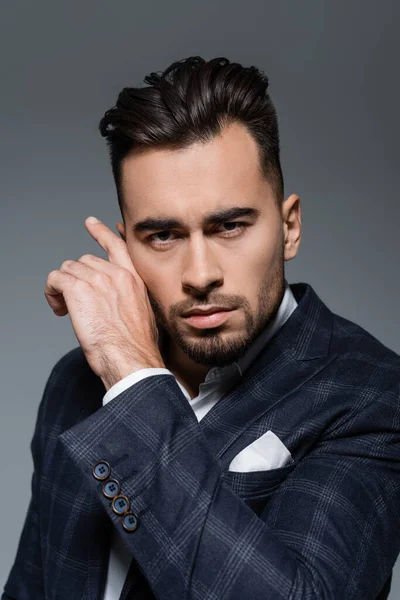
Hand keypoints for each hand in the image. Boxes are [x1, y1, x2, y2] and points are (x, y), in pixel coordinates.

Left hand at [44, 216, 164, 389]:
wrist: (129, 356)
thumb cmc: (136, 346)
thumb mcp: (143, 317)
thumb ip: (129, 302)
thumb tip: (116, 309)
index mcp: (133, 279)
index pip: (116, 246)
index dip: (101, 233)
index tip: (90, 223)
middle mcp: (116, 274)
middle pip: (84, 262)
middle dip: (76, 280)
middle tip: (75, 303)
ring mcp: (96, 279)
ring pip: (68, 270)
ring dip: (63, 289)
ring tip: (67, 310)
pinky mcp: (77, 288)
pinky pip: (55, 279)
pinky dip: (51, 292)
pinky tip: (59, 309)